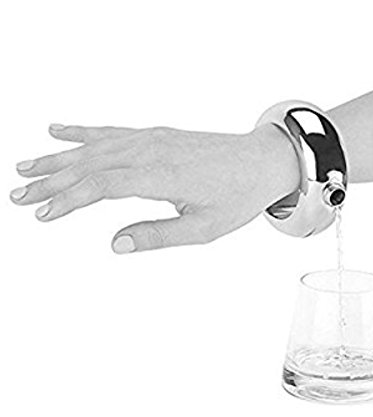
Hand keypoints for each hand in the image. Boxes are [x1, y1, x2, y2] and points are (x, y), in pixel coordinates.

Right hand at [10, 123, 298, 252]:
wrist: (262, 161)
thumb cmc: (238, 196)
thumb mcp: (205, 227)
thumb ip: (159, 234)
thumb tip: (117, 244)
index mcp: (163, 175)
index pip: (101, 185)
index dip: (68, 199)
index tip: (42, 214)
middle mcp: (152, 151)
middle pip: (89, 163)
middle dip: (51, 180)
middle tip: (17, 194)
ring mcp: (153, 138)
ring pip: (95, 146)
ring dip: (58, 157)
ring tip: (27, 168)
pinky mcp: (157, 134)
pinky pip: (113, 131)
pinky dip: (83, 131)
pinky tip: (60, 129)